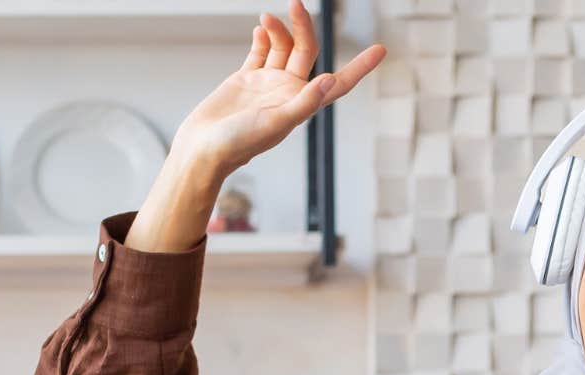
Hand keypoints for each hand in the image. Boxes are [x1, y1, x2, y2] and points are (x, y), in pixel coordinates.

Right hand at [168, 0, 385, 180]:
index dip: (361, 67)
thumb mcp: (276, 123)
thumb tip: (329, 81)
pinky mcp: (246, 79)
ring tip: (266, 19)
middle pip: (306, 51)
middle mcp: (288, 92)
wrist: (203, 149)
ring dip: (279, 29)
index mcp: (302, 104)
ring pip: (283, 47)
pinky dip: (264, 38)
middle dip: (303, 27)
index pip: (339, 82)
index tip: (381, 49)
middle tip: (295, 3)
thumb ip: (304, 103)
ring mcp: (267, 83)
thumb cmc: (239, 144)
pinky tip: (261, 28)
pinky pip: (261, 52)